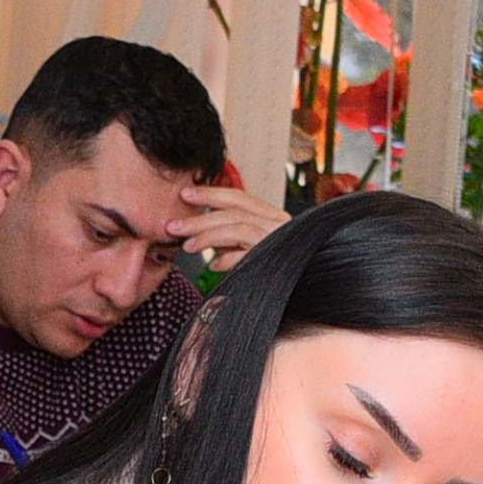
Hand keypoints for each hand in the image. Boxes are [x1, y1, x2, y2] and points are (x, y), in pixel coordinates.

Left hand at [167, 181, 284, 268]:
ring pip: (236, 228)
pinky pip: (246, 254)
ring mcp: (279, 240)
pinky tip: (213, 266)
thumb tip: (200, 236)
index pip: (238, 198)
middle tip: (174, 225)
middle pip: (233, 212)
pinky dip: (227, 259)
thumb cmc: (281, 270)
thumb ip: (232, 239)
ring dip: (207, 235)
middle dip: (200, 217)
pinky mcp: (276, 259)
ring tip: (187, 246)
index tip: (186, 194)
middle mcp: (278, 224)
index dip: (210, 194)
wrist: (309, 289)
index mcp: (273, 217)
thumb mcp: (254, 247)